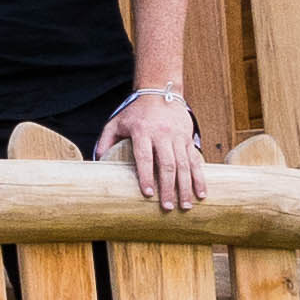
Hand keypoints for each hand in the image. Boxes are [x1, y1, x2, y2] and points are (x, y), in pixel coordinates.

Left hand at [108, 83, 208, 212]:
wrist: (160, 91)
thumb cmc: (135, 112)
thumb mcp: (116, 122)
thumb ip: (105, 141)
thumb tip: (97, 162)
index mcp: (142, 132)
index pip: (144, 157)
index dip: (145, 176)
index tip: (147, 193)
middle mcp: (162, 135)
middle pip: (167, 165)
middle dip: (168, 188)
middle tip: (166, 208)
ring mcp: (178, 137)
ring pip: (184, 165)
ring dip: (186, 187)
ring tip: (185, 206)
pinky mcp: (188, 139)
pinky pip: (196, 160)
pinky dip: (199, 178)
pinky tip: (201, 193)